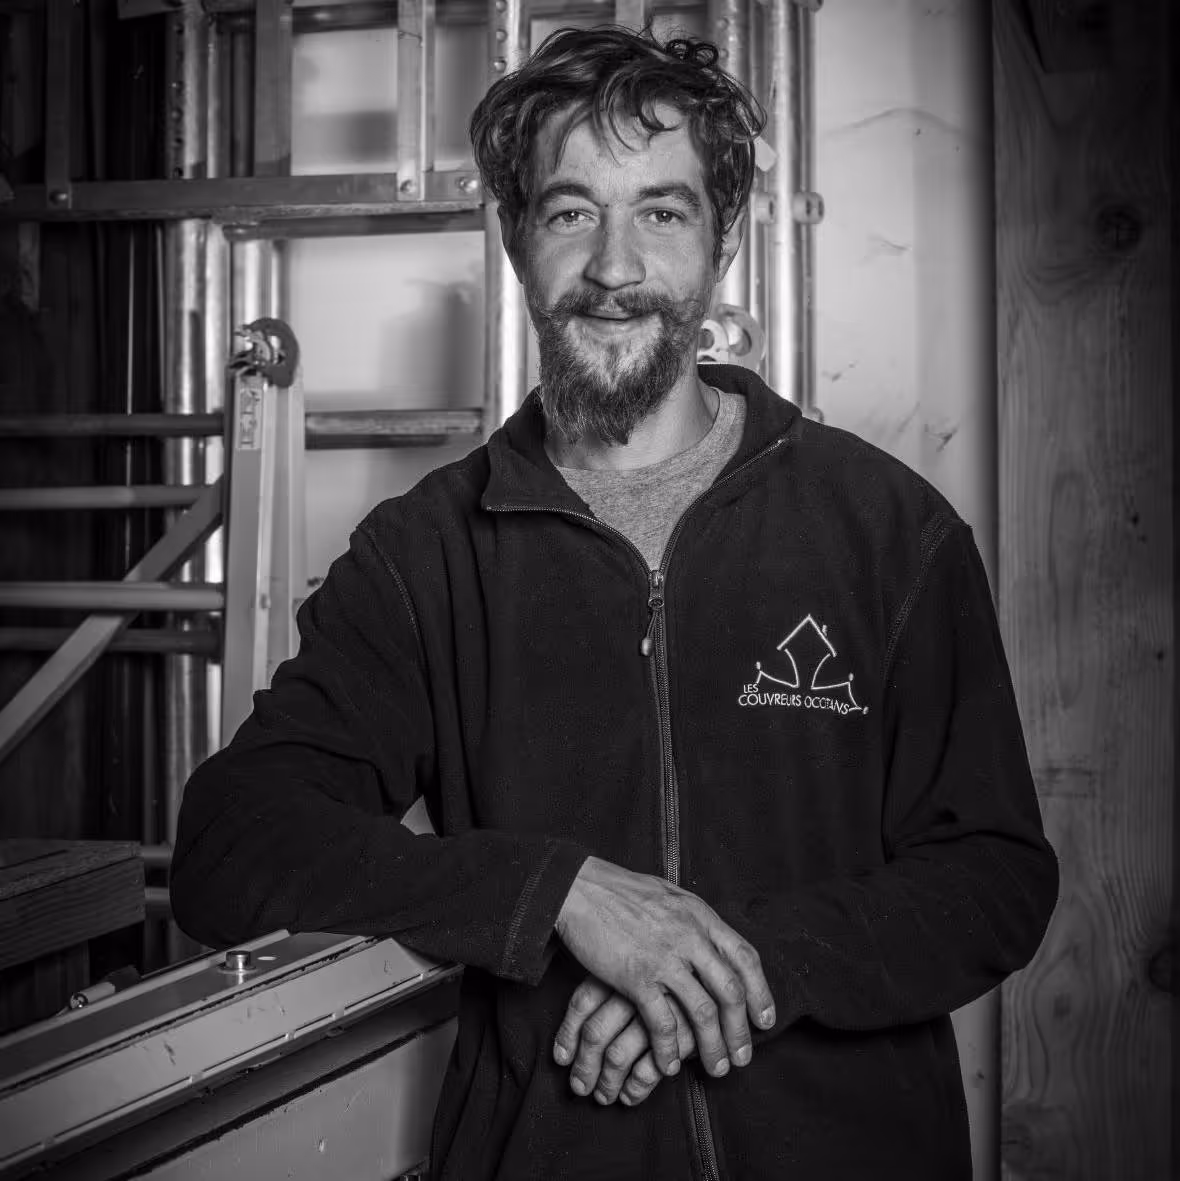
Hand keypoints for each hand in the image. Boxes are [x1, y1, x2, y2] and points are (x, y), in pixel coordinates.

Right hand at [554, 856, 774, 1077]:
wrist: (579, 888)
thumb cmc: (620, 890)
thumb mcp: (669, 895)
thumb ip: (693, 919)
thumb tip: (713, 940)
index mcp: (700, 914)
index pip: (745, 956)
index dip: (760, 991)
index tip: (765, 1019)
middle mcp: (689, 935)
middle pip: (730, 990)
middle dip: (741, 1030)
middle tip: (743, 1056)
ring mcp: (664, 956)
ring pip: (703, 1011)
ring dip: (713, 1046)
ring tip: (715, 1068)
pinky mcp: (635, 975)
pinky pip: (662, 1021)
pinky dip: (669, 1047)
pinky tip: (670, 1063)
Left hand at [554, 976, 696, 1105]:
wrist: (729, 965)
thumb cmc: (680, 967)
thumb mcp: (645, 962)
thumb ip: (618, 982)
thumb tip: (582, 1023)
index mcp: (623, 968)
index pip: (582, 1002)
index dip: (567, 1034)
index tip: (561, 1059)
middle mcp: (635, 990)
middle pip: (595, 1033)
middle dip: (584, 1067)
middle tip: (580, 1088)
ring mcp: (657, 1012)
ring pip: (617, 1055)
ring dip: (606, 1083)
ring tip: (603, 1097)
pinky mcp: (682, 1034)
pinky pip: (648, 1069)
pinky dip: (635, 1088)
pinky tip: (630, 1097)